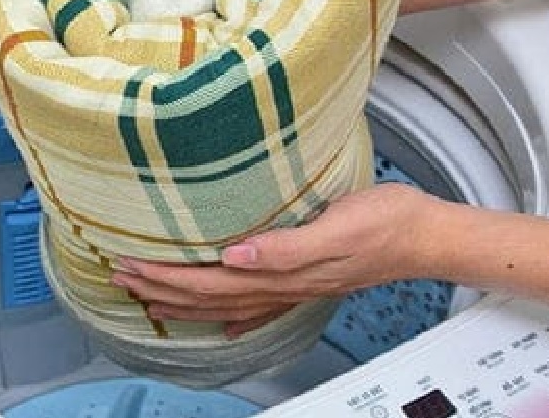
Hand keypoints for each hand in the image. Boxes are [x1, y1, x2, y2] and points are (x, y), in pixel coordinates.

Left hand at [112, 183, 443, 337]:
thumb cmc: (386, 224)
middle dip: (161, 288)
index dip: (166, 276)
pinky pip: (259, 306)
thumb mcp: (337, 225)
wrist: (425, 235)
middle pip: (209, 295)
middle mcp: (283, 284)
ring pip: (228, 303)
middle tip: (123, 278)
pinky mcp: (308, 280)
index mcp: (283, 270)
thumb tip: (237, 255)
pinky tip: (224, 323)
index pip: (209, 280)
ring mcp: (295, 287)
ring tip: (153, 298)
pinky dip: (233, 315)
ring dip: (186, 301)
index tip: (131, 266)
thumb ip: (286, 246)